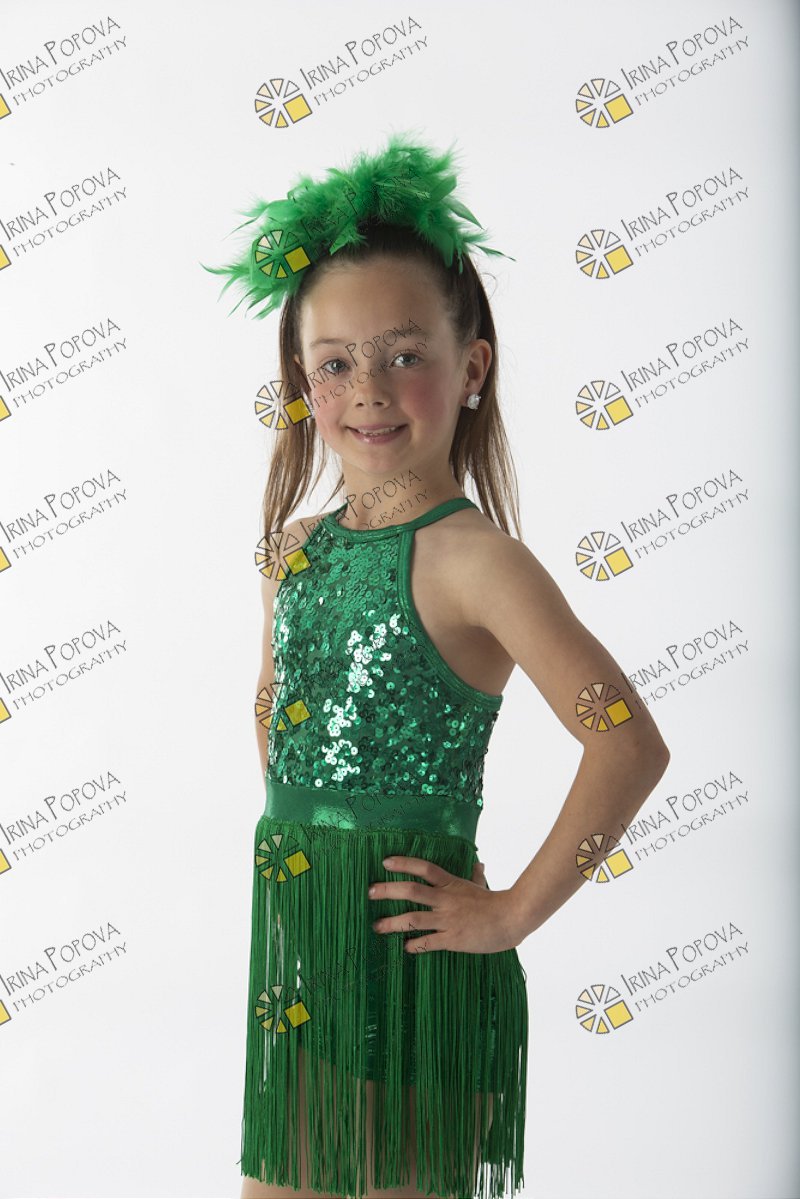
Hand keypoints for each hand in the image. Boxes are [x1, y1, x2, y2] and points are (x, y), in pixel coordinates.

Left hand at [368, 854, 521, 954]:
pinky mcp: (452, 939)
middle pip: (411, 891)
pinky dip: (415, 945)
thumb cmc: (495, 902)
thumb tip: (478, 864)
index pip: (424, 868)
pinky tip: (405, 948)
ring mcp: (447, 919)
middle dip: (388, 891)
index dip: (404, 863)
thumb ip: (476, 876)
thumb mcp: (482, 886)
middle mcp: (445, 899)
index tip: (385, 862)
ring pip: (413, 919)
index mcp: (451, 884)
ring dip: (392, 923)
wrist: (511, 918)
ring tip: (377, 926)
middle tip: (370, 892)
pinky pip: (428, 942)